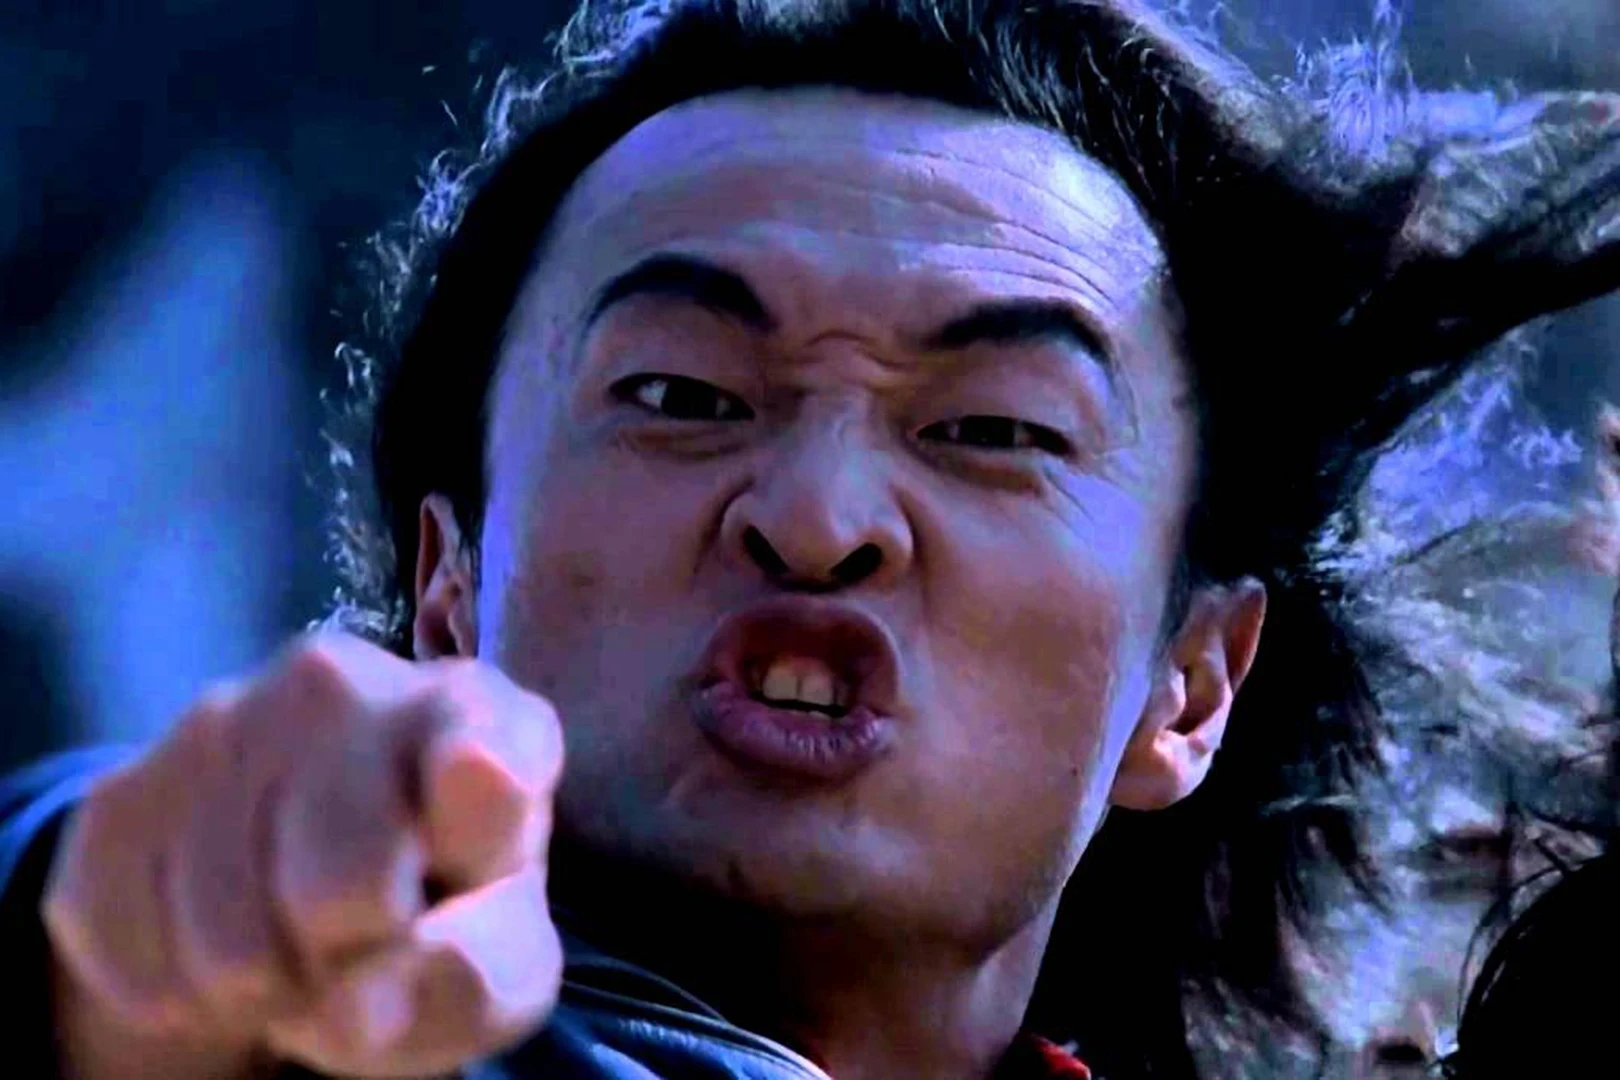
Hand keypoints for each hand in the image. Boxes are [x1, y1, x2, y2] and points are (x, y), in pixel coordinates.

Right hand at [43, 633, 565, 1078]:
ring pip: (225, 942)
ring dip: (266, 987)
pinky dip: (182, 992)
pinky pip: (135, 952)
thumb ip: (477, 977)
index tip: (478, 773)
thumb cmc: (447, 915)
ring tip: (303, 946)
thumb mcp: (503, 962)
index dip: (472, 784)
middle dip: (352, 958)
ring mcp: (220, 723)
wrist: (317, 886)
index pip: (476, 742)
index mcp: (474, 711)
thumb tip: (366, 1002)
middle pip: (338, 888)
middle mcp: (344, 684)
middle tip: (368, 941)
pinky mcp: (122, 792)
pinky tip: (230, 942)